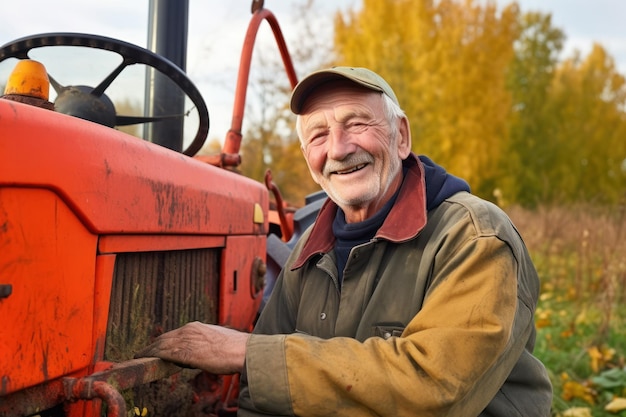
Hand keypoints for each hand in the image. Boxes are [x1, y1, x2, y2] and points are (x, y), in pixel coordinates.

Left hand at [135, 321, 249, 374]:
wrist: (243, 351)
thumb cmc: (235, 348)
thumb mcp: (217, 339)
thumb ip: (204, 342)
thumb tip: (201, 350)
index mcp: (197, 326)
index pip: (174, 333)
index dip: (163, 341)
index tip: (157, 346)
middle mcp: (189, 330)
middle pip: (163, 338)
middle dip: (152, 345)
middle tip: (143, 352)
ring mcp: (186, 341)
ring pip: (160, 345)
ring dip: (148, 351)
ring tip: (139, 356)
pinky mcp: (186, 353)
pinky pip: (163, 354)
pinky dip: (151, 355)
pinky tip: (144, 358)